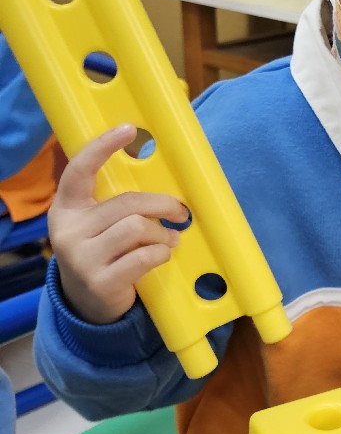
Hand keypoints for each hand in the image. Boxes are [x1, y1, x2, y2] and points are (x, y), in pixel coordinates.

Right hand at [47, 124, 188, 324]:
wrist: (88, 304)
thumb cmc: (103, 252)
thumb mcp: (98, 225)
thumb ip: (117, 203)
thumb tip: (163, 179)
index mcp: (67, 208)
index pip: (80, 170)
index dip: (103, 147)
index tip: (128, 129)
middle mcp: (68, 231)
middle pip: (127, 203)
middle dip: (163, 205)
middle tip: (180, 213)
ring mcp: (81, 258)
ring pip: (137, 227)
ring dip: (163, 233)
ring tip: (170, 239)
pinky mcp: (100, 282)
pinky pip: (143, 257)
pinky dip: (160, 253)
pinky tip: (161, 255)